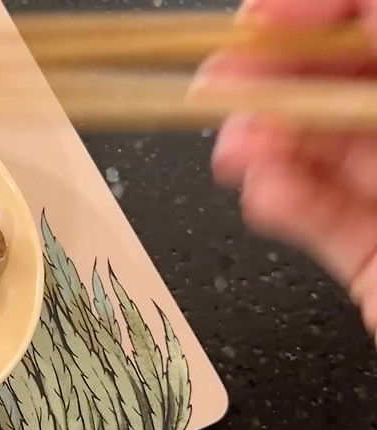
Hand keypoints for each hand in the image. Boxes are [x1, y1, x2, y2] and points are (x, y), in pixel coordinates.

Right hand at [201, 0, 376, 336]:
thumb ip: (367, 40)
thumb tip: (292, 7)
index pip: (365, 21)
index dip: (305, 12)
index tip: (257, 21)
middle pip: (332, 83)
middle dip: (267, 83)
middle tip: (216, 83)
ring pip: (317, 152)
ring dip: (262, 147)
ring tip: (235, 149)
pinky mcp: (374, 256)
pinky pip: (321, 220)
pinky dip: (282, 205)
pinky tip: (262, 192)